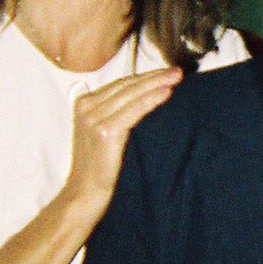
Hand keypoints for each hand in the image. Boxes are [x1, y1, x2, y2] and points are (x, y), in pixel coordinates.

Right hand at [63, 67, 182, 211]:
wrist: (85, 192)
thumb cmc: (99, 166)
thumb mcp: (104, 132)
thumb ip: (116, 112)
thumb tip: (148, 96)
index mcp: (85, 103)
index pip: (121, 83)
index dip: (146, 76)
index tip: (167, 72)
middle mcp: (87, 107)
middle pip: (127, 85)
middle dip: (155, 76)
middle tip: (177, 71)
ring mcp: (93, 117)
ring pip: (132, 94)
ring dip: (157, 83)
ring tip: (177, 78)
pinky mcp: (103, 130)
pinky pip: (134, 110)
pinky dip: (151, 100)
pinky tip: (166, 93)